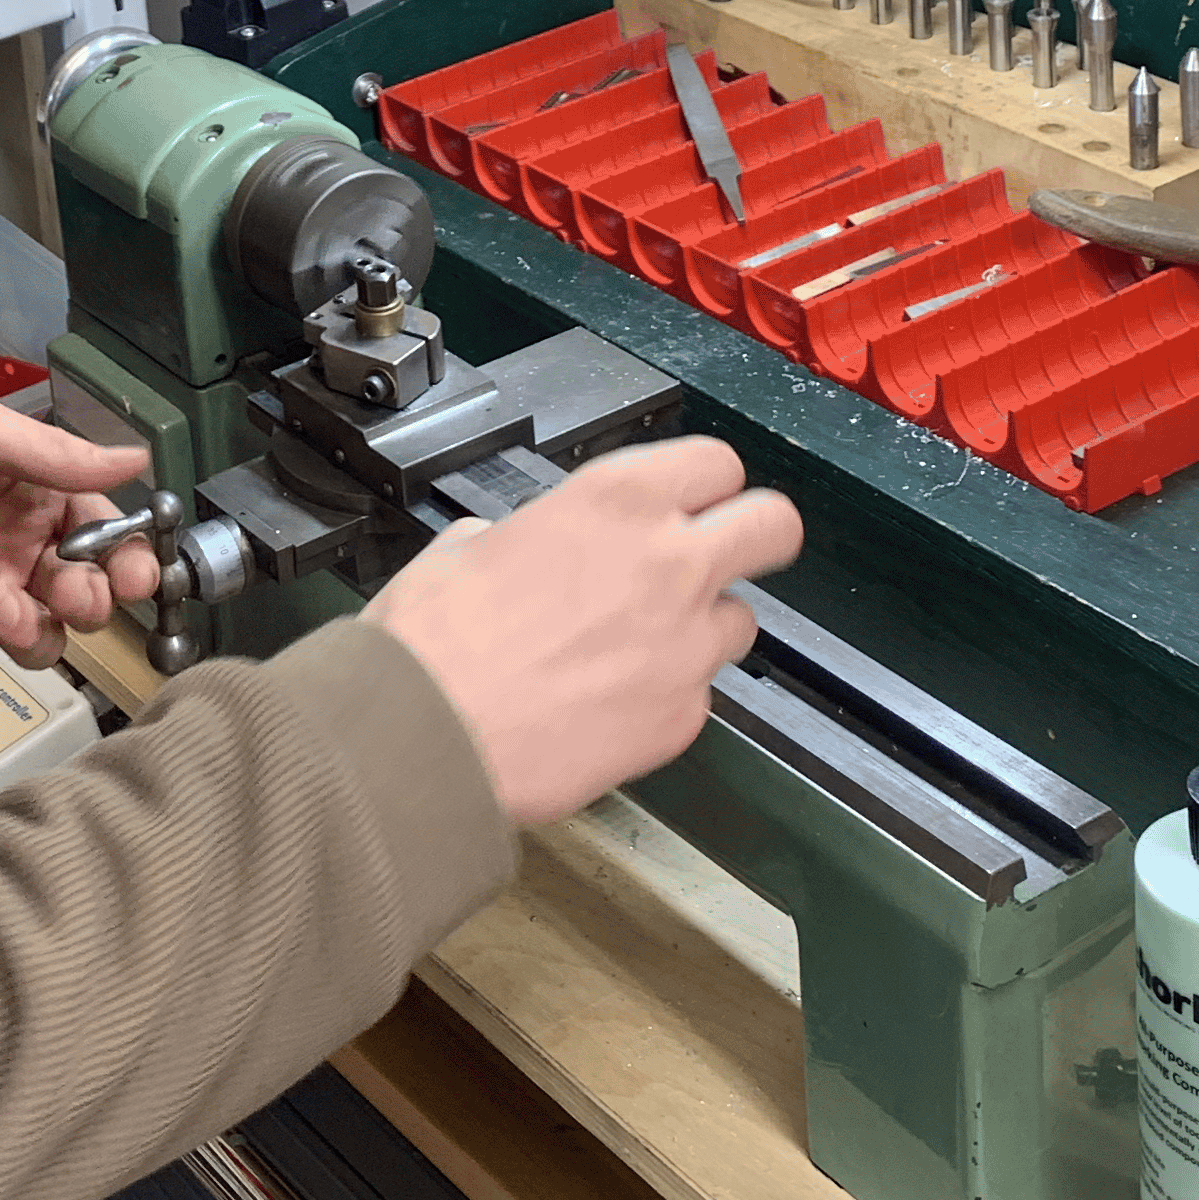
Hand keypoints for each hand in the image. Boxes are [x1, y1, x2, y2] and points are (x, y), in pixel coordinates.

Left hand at [0, 372, 163, 682]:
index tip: (133, 572)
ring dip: (28, 628)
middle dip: (87, 601)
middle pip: (79, 598)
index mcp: (24, 491)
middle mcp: (2, 545)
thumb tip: (133, 456)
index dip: (126, 558)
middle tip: (69, 590)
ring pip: (34, 640)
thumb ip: (49, 452)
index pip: (99, 534)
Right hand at [365, 437, 802, 827]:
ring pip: (742, 621)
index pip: (717, 463)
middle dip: (756, 538)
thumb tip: (525, 548)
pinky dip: (664, 697)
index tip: (694, 500)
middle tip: (723, 555)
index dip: (706, 484)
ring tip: (639, 646)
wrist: (424, 736)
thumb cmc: (433, 641)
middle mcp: (669, 563)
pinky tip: (607, 703)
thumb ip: (528, 536)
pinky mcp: (682, 719)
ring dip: (704, 626)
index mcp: (615, 500)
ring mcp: (686, 646)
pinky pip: (697, 695)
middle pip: (774, 526)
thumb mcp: (469, 545)